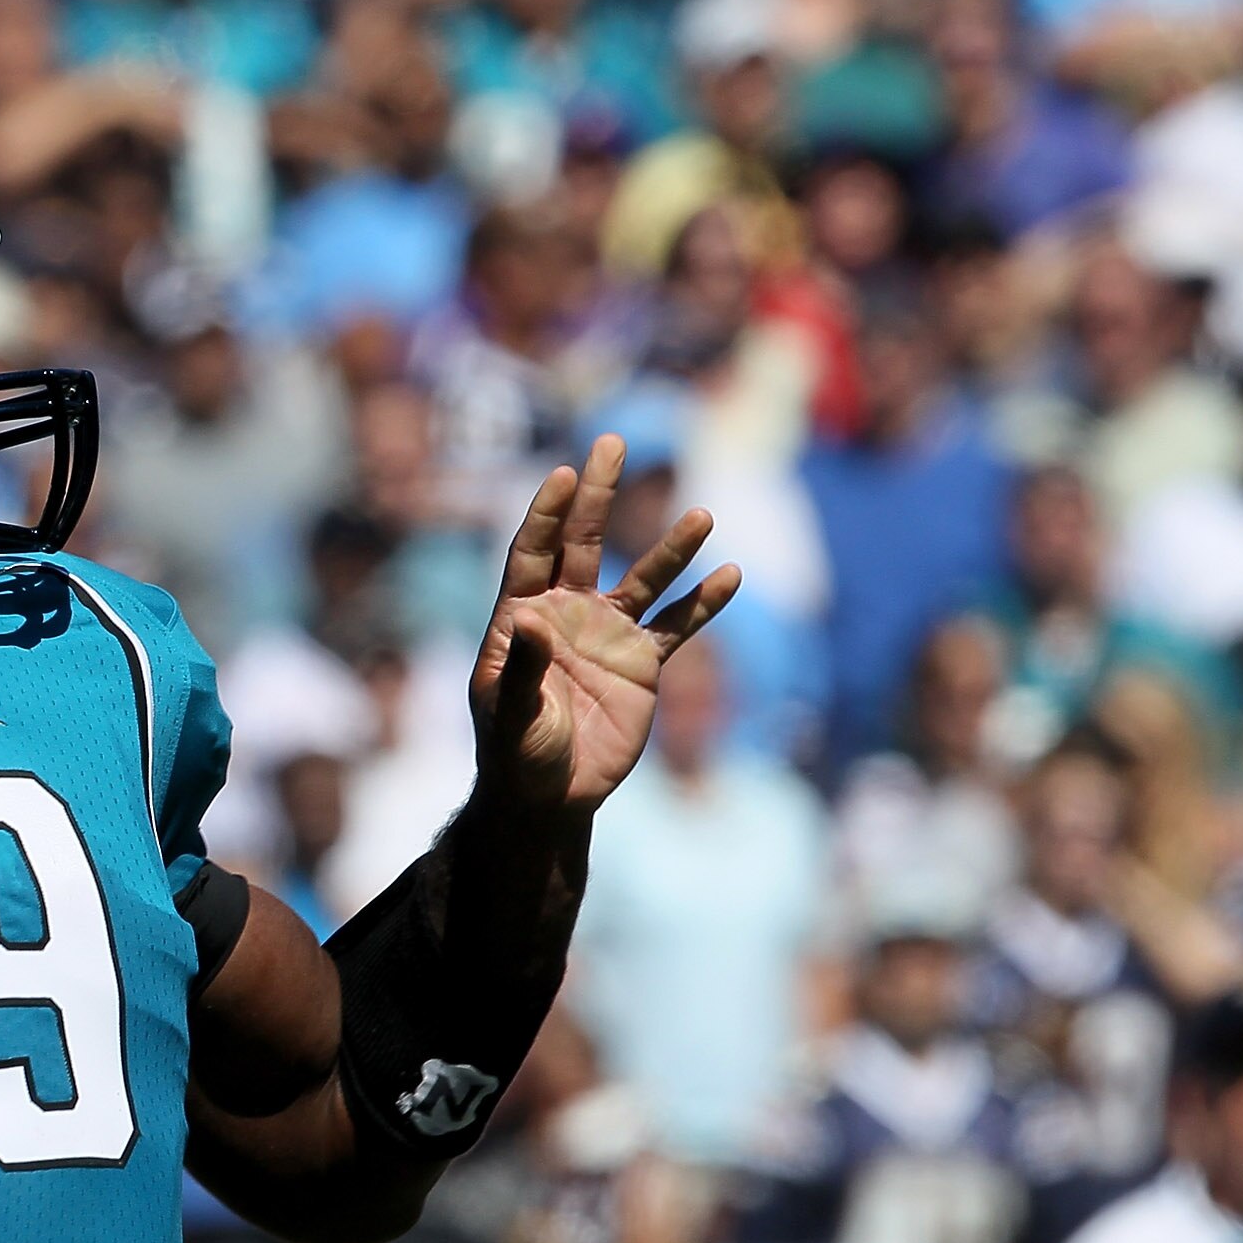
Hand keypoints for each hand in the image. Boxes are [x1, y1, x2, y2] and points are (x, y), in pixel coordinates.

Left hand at [471, 438, 739, 813]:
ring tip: (702, 513)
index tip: (566, 473)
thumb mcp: (512, 715)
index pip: (532, 553)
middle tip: (613, 442)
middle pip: (582, 544)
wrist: (549, 799)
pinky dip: (701, 602)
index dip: (547, 513)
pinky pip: (677, 626)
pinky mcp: (641, 664)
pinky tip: (730, 574)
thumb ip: (526, 667)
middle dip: (598, 495)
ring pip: (642, 580)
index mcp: (520, 619)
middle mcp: (564, 615)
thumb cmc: (515, 756)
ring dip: (670, 548)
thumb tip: (534, 619)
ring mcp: (606, 636)